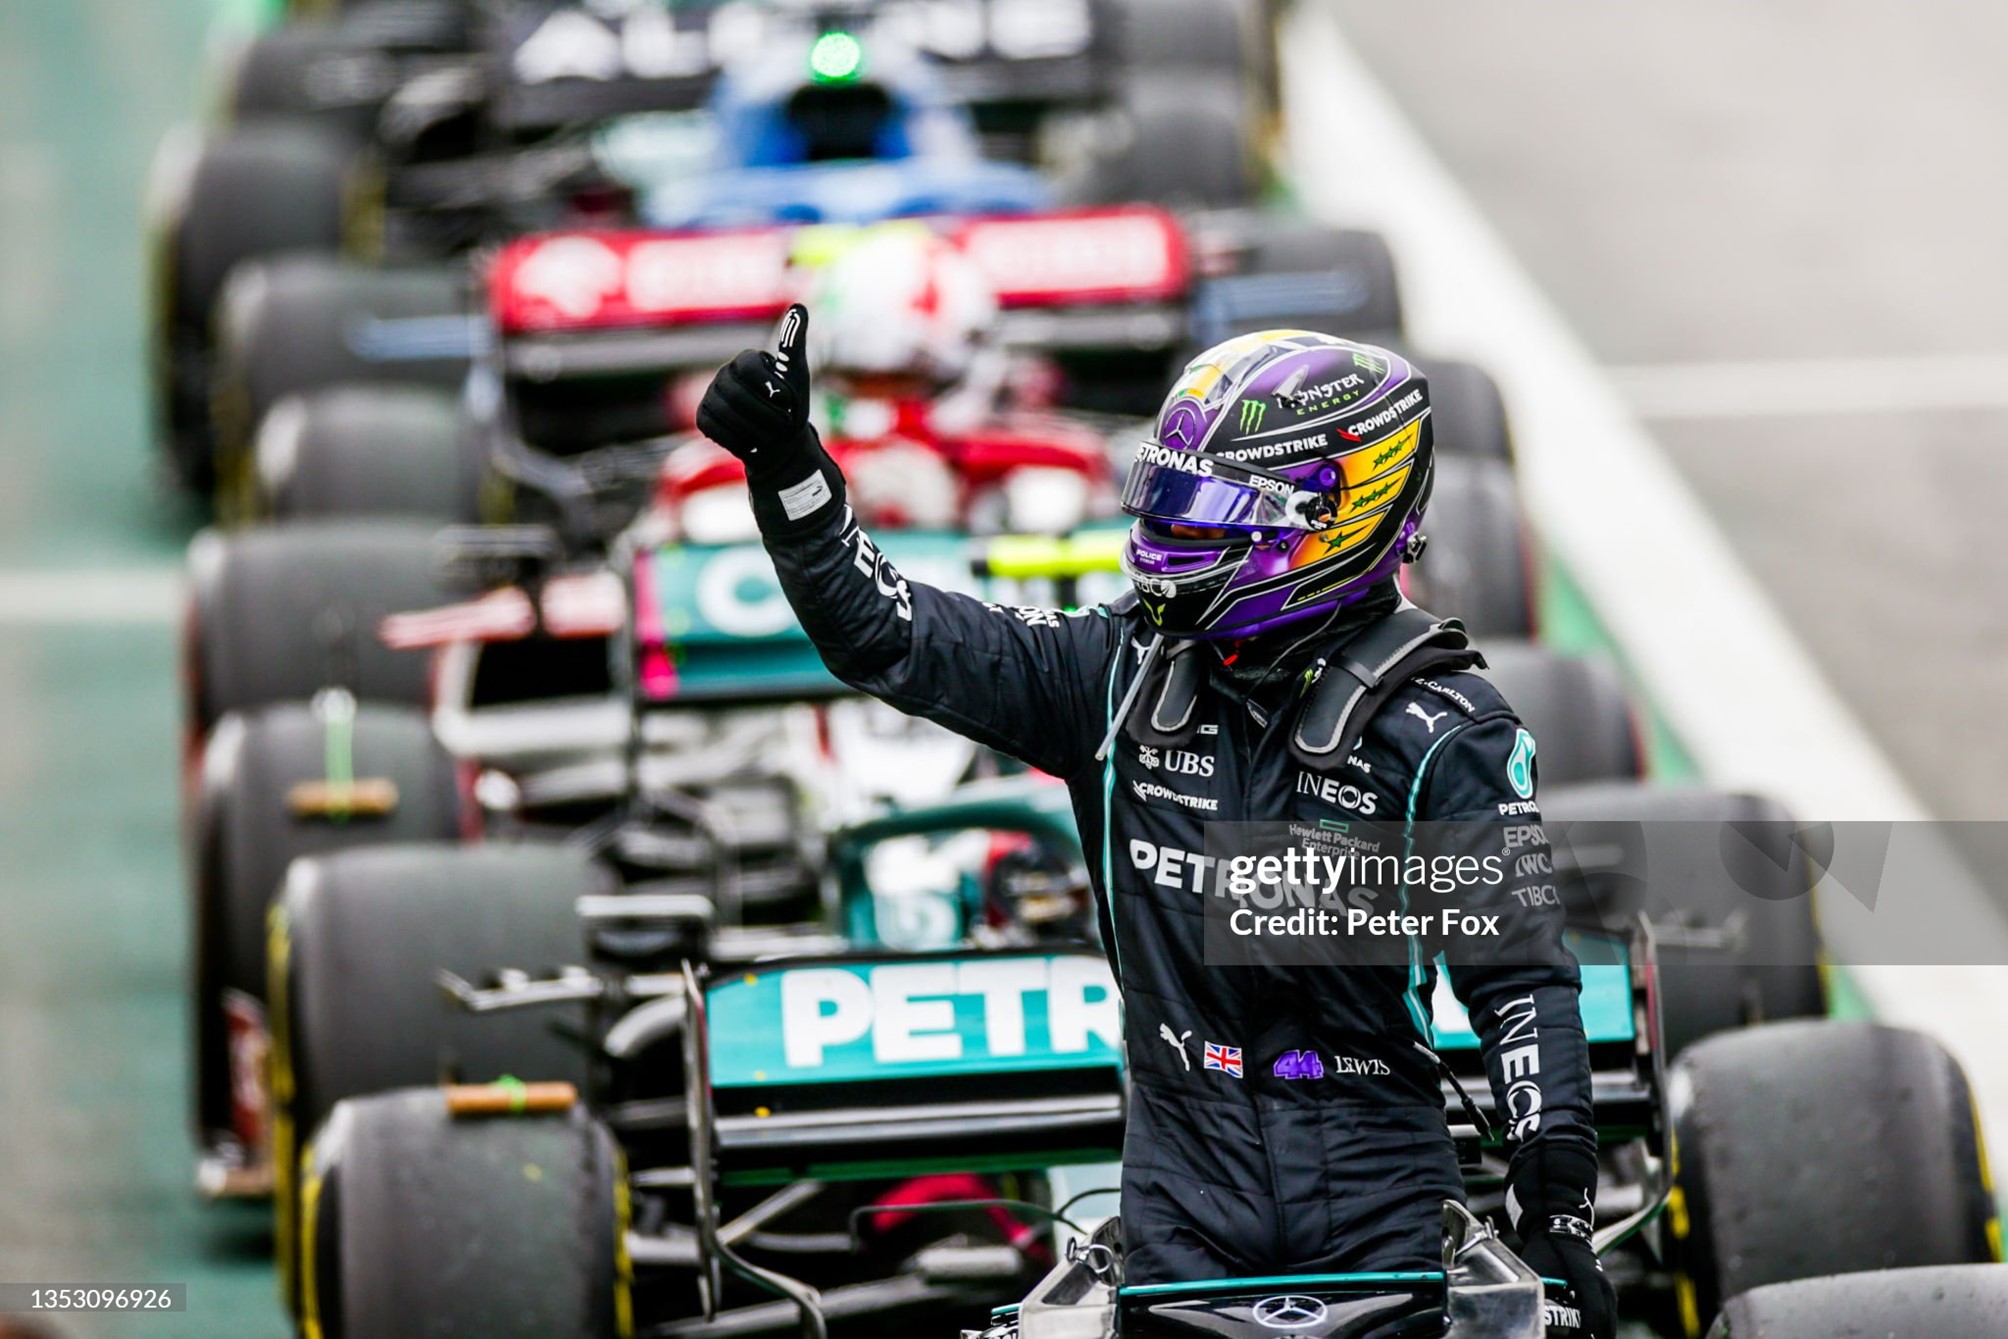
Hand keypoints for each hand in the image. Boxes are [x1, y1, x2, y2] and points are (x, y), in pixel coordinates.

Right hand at [695, 303, 814, 483]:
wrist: (779, 442)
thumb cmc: (789, 405)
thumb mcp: (796, 374)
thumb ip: (793, 342)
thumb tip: (799, 306)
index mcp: (746, 360)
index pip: (749, 365)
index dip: (771, 387)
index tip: (788, 402)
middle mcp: (724, 374)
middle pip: (735, 394)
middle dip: (765, 414)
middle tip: (784, 427)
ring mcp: (710, 395)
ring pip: (725, 413)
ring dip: (755, 430)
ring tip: (771, 436)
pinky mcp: (703, 417)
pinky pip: (715, 429)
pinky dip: (739, 440)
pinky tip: (753, 442)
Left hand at [1518, 1229, 1614, 1338]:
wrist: (1563, 1232)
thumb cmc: (1547, 1251)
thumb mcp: (1540, 1271)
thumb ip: (1541, 1295)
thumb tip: (1535, 1317)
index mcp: (1588, 1280)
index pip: (1595, 1314)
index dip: (1587, 1333)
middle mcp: (1603, 1286)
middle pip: (1606, 1324)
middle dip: (1594, 1338)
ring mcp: (1607, 1290)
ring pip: (1609, 1323)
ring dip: (1597, 1335)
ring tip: (1580, 1338)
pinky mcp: (1606, 1294)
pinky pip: (1607, 1317)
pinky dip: (1598, 1329)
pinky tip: (1584, 1336)